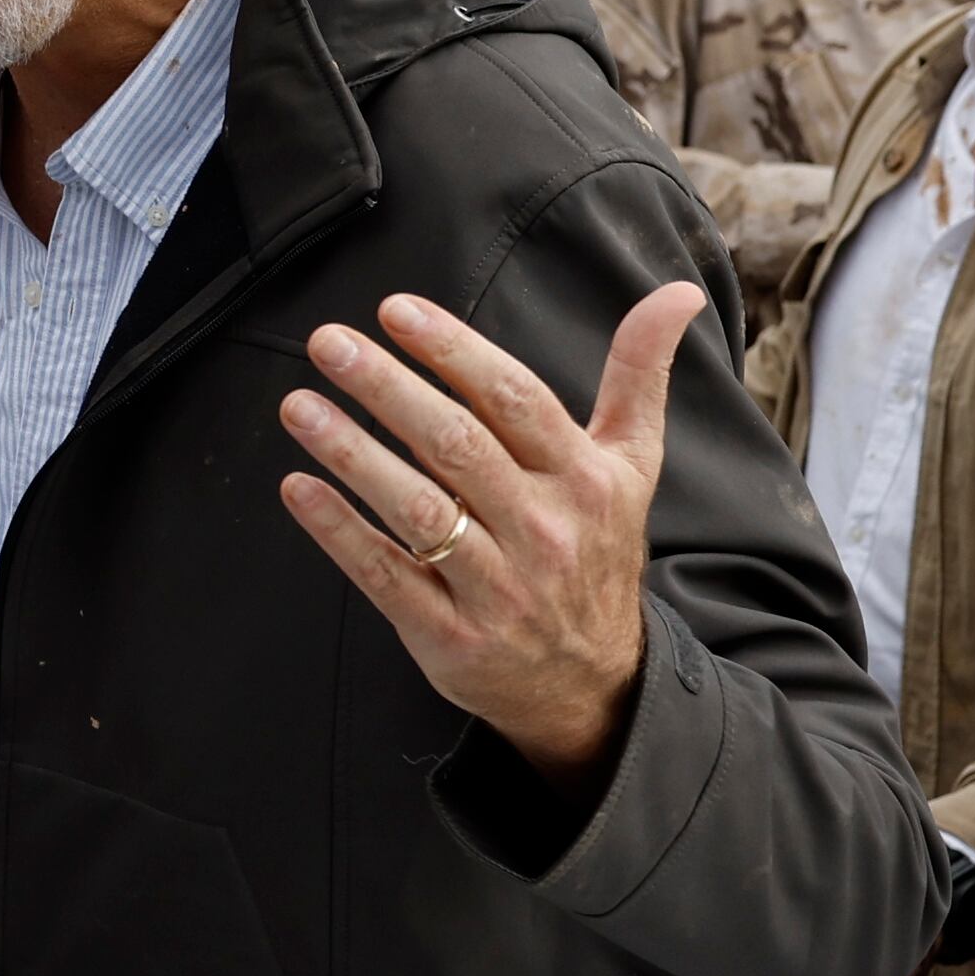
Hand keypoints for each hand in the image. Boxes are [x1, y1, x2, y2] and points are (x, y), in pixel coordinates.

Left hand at [277, 284, 705, 794]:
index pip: (514, 400)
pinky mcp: (450, 636)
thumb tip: (675, 292)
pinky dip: (339, 530)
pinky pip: (386, 575)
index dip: (454, 351)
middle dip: (388, 388)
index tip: (395, 310)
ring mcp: (496, 588)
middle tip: (329, 342)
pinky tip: (299, 486)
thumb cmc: (596, 550)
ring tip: (300, 405)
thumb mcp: (631, 466)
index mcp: (584, 480)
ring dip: (352, 453)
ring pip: (418, 509)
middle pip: (458, 446)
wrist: (594, 683)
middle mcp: (545, 531)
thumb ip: (639, 376)